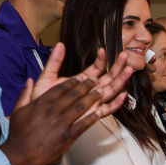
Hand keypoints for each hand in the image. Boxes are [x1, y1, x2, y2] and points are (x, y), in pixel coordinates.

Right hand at [2, 74, 127, 164]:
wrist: (20, 155)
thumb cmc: (18, 134)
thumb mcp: (17, 111)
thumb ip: (25, 94)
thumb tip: (29, 80)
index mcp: (42, 103)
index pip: (61, 88)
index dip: (73, 82)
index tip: (81, 77)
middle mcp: (53, 110)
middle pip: (74, 94)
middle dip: (86, 86)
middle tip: (95, 80)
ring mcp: (61, 124)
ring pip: (81, 106)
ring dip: (93, 98)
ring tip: (101, 91)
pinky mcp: (67, 136)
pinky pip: (83, 124)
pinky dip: (92, 118)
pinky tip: (99, 112)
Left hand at [14, 43, 132, 120]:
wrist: (37, 120)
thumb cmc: (41, 101)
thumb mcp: (46, 78)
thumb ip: (54, 62)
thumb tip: (60, 44)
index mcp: (80, 81)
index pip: (95, 68)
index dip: (101, 59)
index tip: (102, 50)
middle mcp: (88, 91)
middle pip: (108, 78)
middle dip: (117, 67)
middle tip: (124, 55)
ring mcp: (92, 102)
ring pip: (111, 90)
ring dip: (120, 80)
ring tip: (129, 68)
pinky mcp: (92, 114)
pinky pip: (107, 109)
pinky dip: (116, 103)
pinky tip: (123, 94)